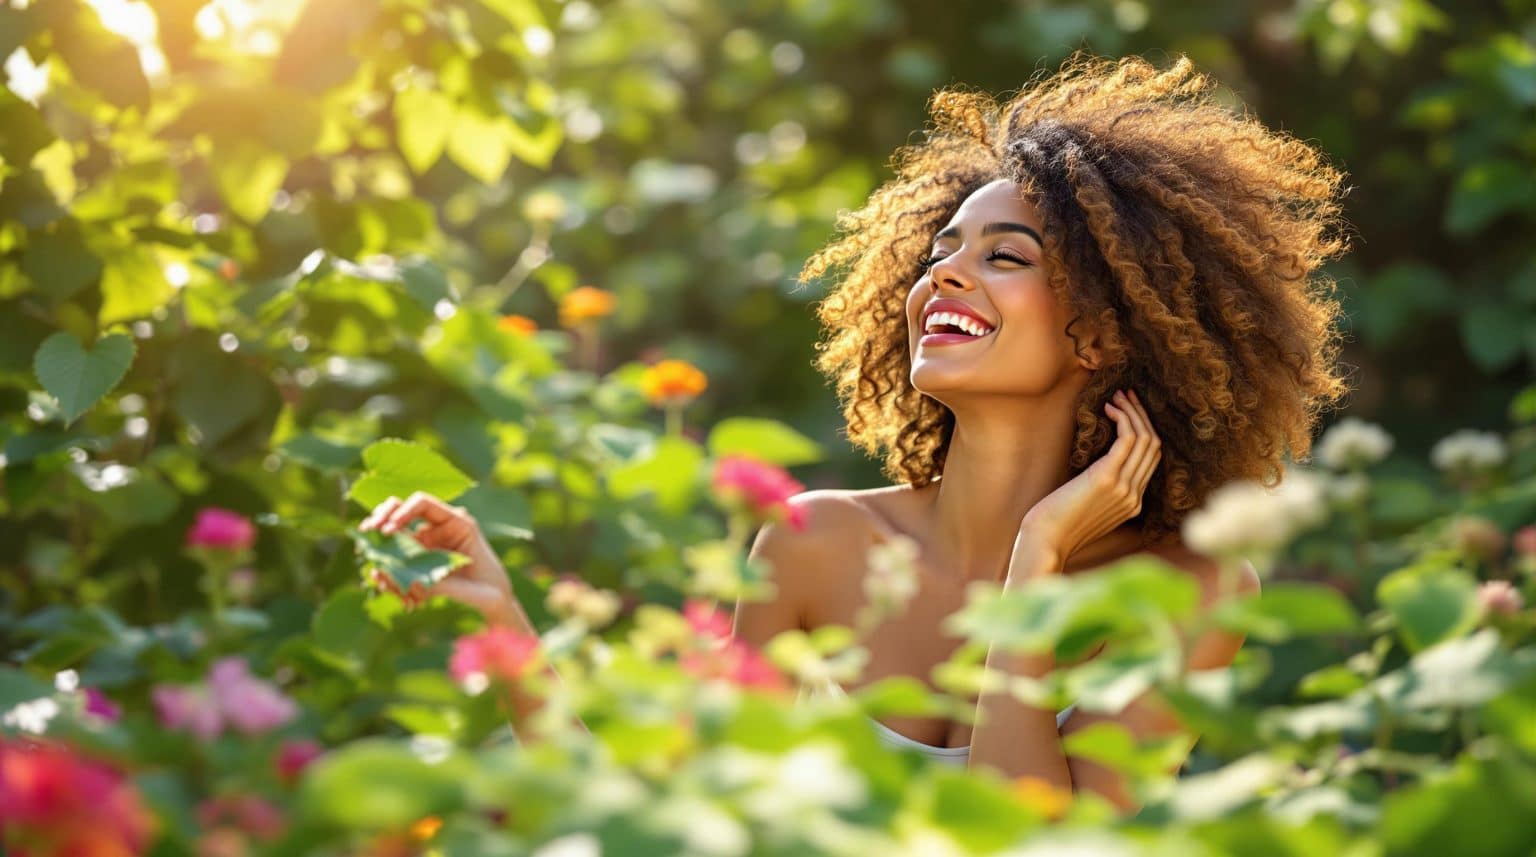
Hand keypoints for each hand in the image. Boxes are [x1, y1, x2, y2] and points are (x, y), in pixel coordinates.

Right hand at [359, 492, 521, 624]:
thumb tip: (408, 582)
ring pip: (392, 542)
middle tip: (367, 533)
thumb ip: (441, 584)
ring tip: (386, 583)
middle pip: (399, 511)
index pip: (422, 503)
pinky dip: (392, 581)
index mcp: (456, 523)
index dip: (402, 511)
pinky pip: (396, 564)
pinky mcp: (417, 562)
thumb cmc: (489, 588)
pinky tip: (406, 601)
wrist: (493, 601)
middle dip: (380, 520)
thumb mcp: (470, 588)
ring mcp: (425, 545)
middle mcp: (437, 529)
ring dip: (384, 560)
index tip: (389, 529)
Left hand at [1018, 388, 1161, 561]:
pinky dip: (1122, 418)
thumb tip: (1097, 464)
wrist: (1045, 540)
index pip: (1150, 459)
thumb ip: (1100, 489)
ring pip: (1145, 439)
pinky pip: (1128, 440)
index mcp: (1132, 503)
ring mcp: (1125, 487)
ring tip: (1118, 396)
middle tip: (1127, 395)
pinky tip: (1108, 408)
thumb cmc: (1055, 523)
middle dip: (1142, 415)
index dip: (1143, 429)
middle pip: (1153, 446)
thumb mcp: (1086, 506)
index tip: (1129, 410)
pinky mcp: (1108, 478)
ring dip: (1133, 412)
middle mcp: (1134, 495)